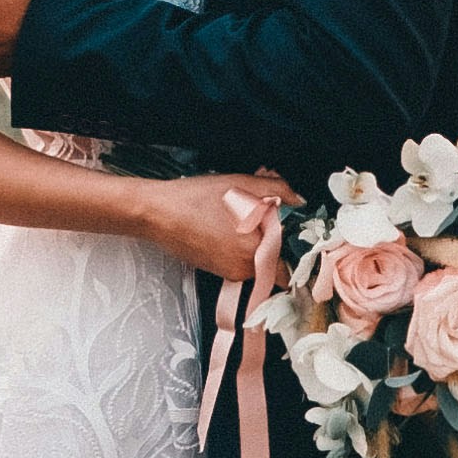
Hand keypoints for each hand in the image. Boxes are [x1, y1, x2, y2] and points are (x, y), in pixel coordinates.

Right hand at [133, 171, 293, 282]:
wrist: (158, 214)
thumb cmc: (197, 198)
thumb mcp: (241, 184)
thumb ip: (278, 190)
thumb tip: (300, 200)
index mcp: (257, 249)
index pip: (292, 261)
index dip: (298, 248)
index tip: (300, 235)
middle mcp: (246, 268)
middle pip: (277, 260)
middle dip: (277, 241)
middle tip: (269, 218)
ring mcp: (231, 273)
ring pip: (260, 262)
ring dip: (259, 245)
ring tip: (245, 220)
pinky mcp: (218, 272)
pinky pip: (243, 263)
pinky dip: (243, 249)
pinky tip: (230, 228)